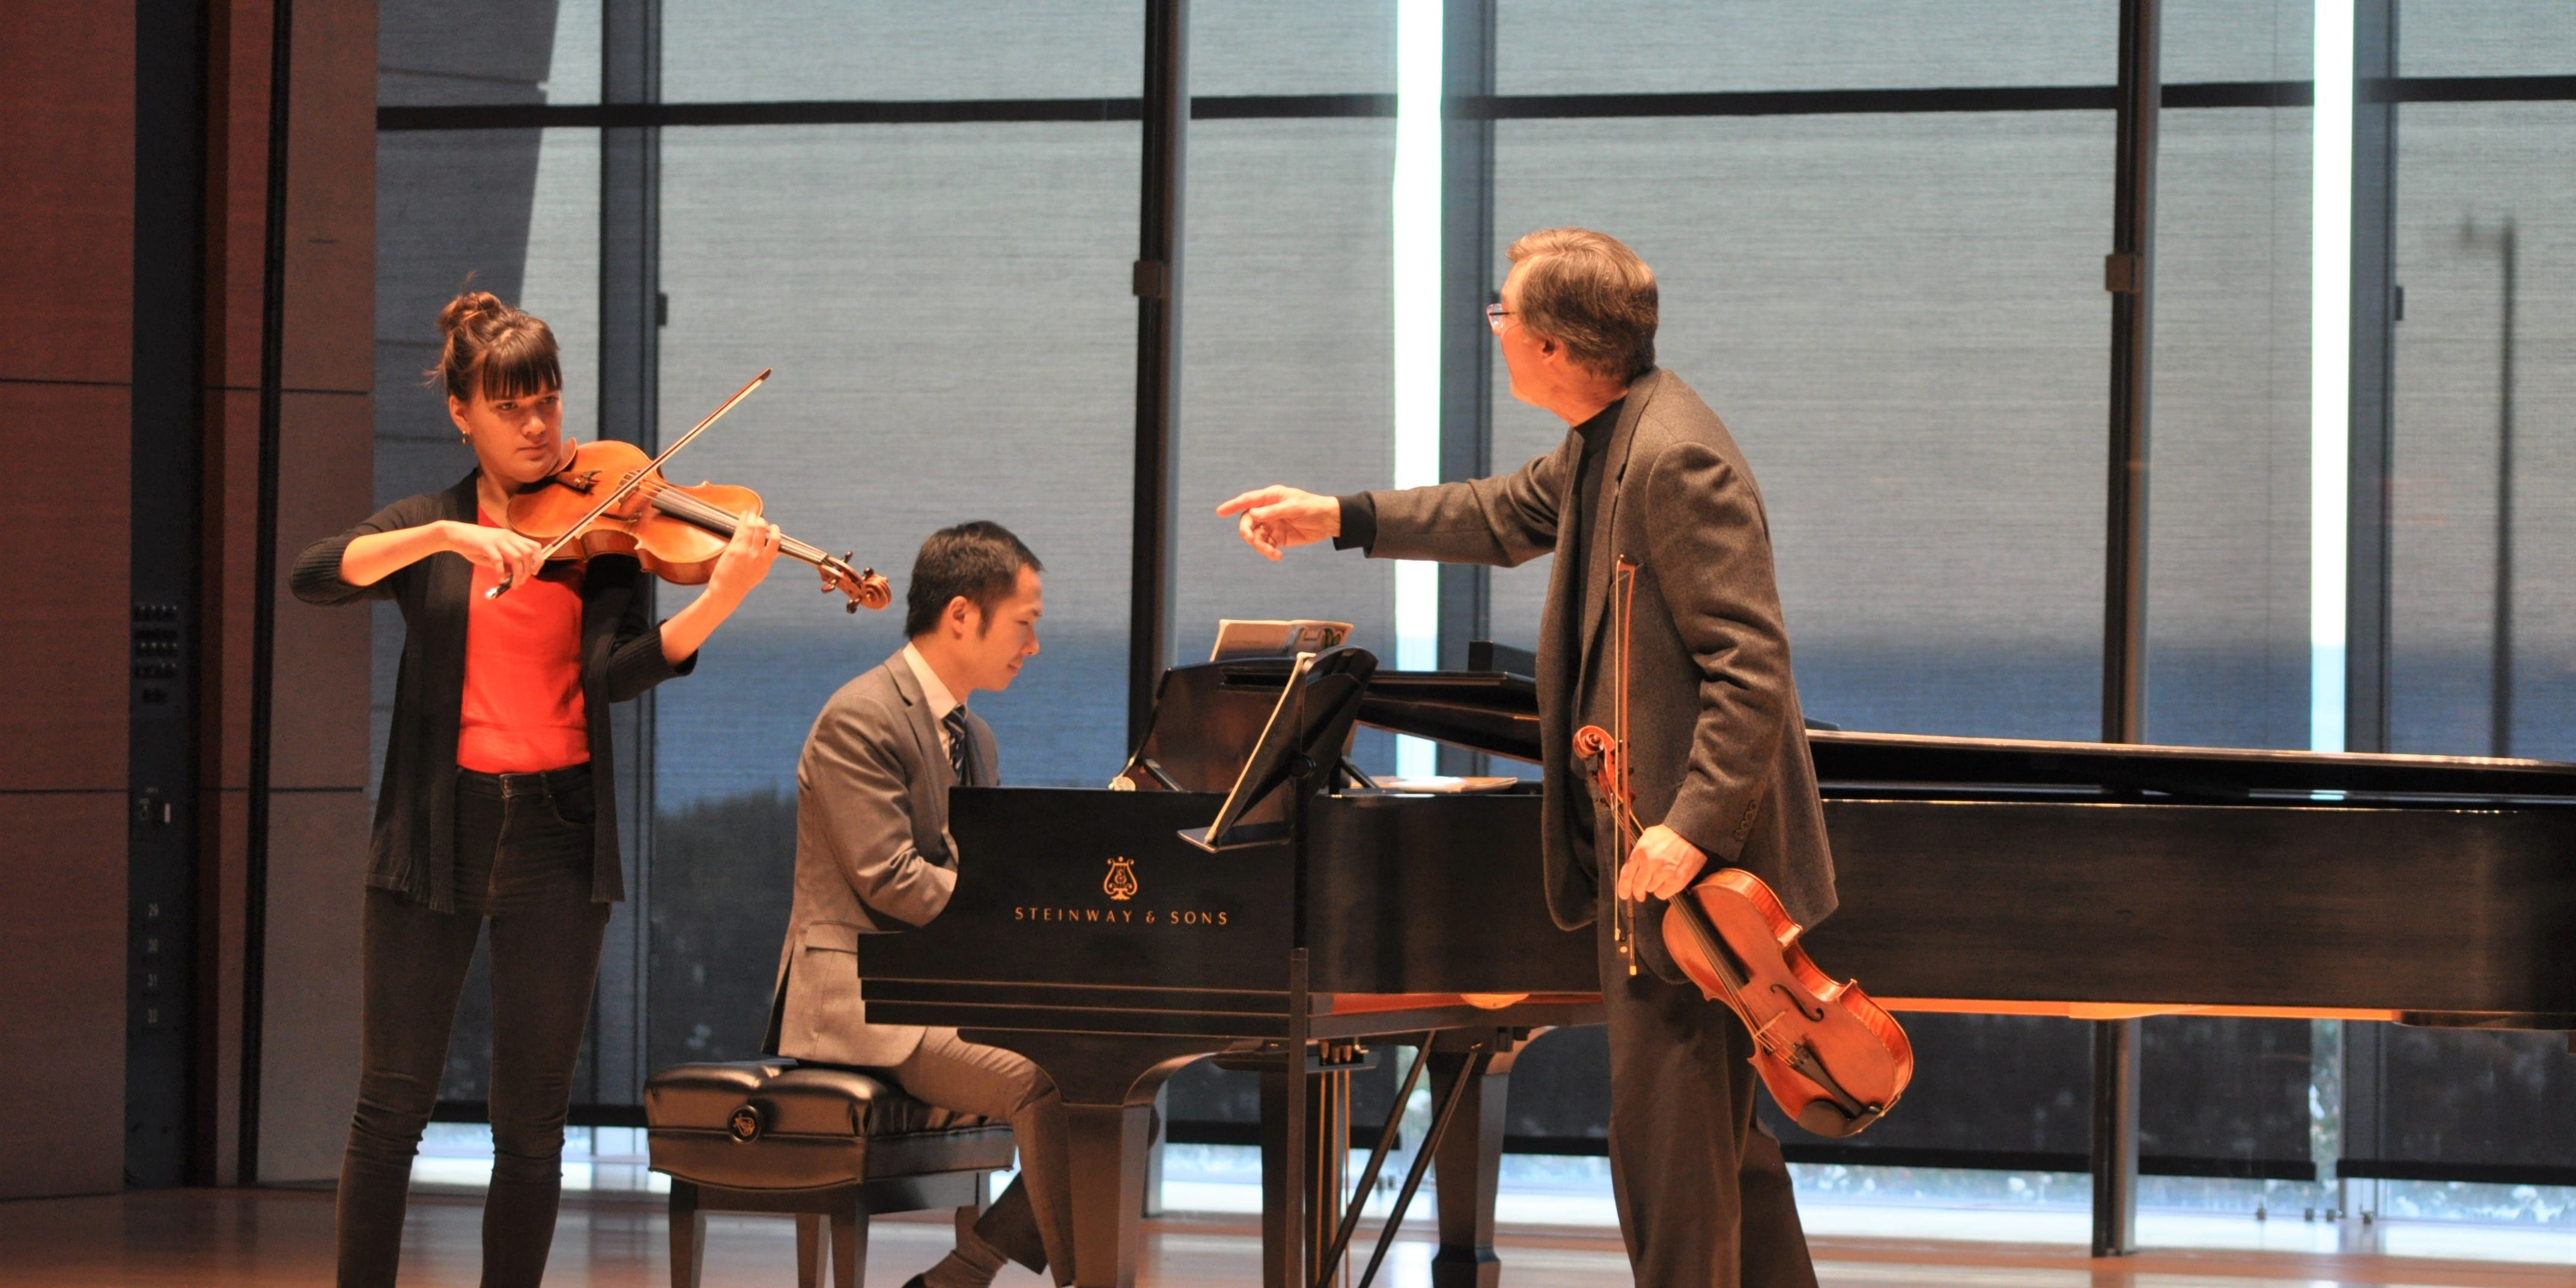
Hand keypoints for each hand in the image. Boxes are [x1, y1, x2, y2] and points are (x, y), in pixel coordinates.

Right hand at [443, 520, 547, 587]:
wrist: (455, 535)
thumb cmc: (474, 544)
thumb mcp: (494, 552)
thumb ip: (505, 562)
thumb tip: (514, 574)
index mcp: (512, 537)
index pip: (535, 546)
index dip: (538, 560)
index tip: (534, 572)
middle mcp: (508, 536)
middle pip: (528, 553)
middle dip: (528, 570)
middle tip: (522, 581)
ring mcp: (497, 540)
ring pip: (517, 557)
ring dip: (518, 574)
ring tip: (514, 584)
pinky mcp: (486, 545)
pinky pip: (498, 560)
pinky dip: (501, 572)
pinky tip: (500, 580)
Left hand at [706, 511, 783, 602]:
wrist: (727, 590)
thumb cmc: (744, 582)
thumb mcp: (761, 573)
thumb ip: (768, 560)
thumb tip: (776, 550)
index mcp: (766, 561)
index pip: (776, 540)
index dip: (774, 531)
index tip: (771, 527)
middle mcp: (757, 555)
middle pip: (762, 530)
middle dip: (761, 521)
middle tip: (759, 519)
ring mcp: (745, 551)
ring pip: (751, 527)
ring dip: (752, 518)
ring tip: (751, 514)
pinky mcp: (733, 549)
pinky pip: (739, 530)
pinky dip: (742, 520)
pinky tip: (744, 515)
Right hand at [1215, 485, 1338, 559]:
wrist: (1329, 521)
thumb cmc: (1312, 508)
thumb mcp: (1294, 507)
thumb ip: (1273, 511)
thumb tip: (1252, 513)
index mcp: (1270, 498)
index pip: (1248, 501)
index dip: (1233, 505)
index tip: (1220, 512)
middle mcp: (1267, 511)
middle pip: (1247, 521)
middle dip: (1247, 532)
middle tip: (1253, 540)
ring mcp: (1272, 525)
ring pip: (1255, 536)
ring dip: (1260, 546)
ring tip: (1272, 552)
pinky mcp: (1278, 538)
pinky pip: (1266, 546)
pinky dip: (1268, 552)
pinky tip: (1277, 556)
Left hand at [1618, 824, 1707, 902]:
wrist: (1691, 834)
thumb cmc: (1669, 835)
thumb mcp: (1647, 837)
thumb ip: (1637, 853)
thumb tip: (1630, 870)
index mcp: (1641, 851)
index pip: (1626, 875)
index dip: (1623, 887)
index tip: (1624, 894)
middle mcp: (1650, 863)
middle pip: (1638, 886)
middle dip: (1637, 893)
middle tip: (1639, 895)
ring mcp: (1664, 872)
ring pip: (1651, 889)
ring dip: (1653, 886)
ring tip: (1661, 876)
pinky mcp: (1676, 880)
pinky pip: (1663, 893)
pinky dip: (1664, 890)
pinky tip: (1668, 881)